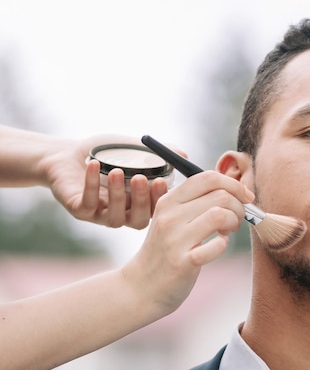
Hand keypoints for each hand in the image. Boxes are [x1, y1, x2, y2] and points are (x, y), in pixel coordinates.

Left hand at [41, 135, 179, 229]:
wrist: (66, 154)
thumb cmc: (105, 153)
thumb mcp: (134, 150)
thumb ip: (158, 153)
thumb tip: (183, 155)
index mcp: (139, 203)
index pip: (156, 209)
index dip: (161, 199)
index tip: (163, 181)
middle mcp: (123, 213)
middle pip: (139, 220)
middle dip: (142, 201)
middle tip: (142, 179)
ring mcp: (101, 215)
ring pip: (115, 217)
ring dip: (118, 195)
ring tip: (117, 171)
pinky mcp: (79, 210)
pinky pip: (88, 204)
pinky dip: (91, 184)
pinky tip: (94, 165)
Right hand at [123, 170, 254, 311]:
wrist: (141, 287)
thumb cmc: (166, 250)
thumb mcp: (173, 219)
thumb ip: (196, 202)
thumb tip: (237, 190)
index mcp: (169, 201)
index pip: (208, 177)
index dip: (234, 184)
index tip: (246, 196)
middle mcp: (170, 216)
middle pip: (220, 195)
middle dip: (239, 207)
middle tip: (236, 220)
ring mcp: (175, 239)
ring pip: (220, 214)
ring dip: (234, 222)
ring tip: (228, 231)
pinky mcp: (182, 262)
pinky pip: (216, 245)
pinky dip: (223, 244)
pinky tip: (217, 246)